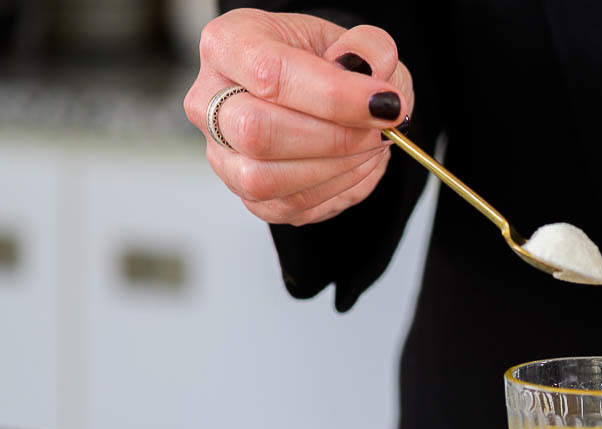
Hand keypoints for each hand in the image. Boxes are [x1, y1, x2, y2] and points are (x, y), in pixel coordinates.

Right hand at [183, 9, 412, 224]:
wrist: (330, 101)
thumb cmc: (333, 68)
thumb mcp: (361, 45)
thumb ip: (370, 49)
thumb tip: (367, 73)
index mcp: (228, 44)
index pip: (268, 73)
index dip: (333, 95)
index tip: (384, 103)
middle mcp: (210, 100)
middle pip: (256, 132)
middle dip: (333, 137)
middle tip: (378, 127)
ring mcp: (222, 152)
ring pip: (265, 178)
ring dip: (334, 167)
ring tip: (369, 144)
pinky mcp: (245, 193)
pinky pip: (286, 204)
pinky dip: (333, 188)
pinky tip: (355, 163)